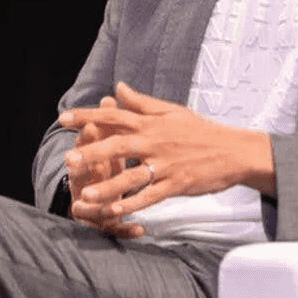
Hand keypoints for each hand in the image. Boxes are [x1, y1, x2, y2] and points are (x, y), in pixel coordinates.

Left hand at [58, 82, 274, 222]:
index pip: (115, 116)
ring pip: (132, 175)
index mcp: (152, 124)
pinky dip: (133, 202)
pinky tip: (116, 209)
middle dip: (92, 152)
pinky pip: (151, 195)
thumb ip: (142, 103)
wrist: (234, 151)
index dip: (88, 116)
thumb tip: (118, 87)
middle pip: (119, 145)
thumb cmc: (201, 131)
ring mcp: (166, 165)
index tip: (63, 118)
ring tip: (85, 192)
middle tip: (68, 158)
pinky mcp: (176, 184)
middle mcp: (155, 142)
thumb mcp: (172, 111)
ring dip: (108, 185)